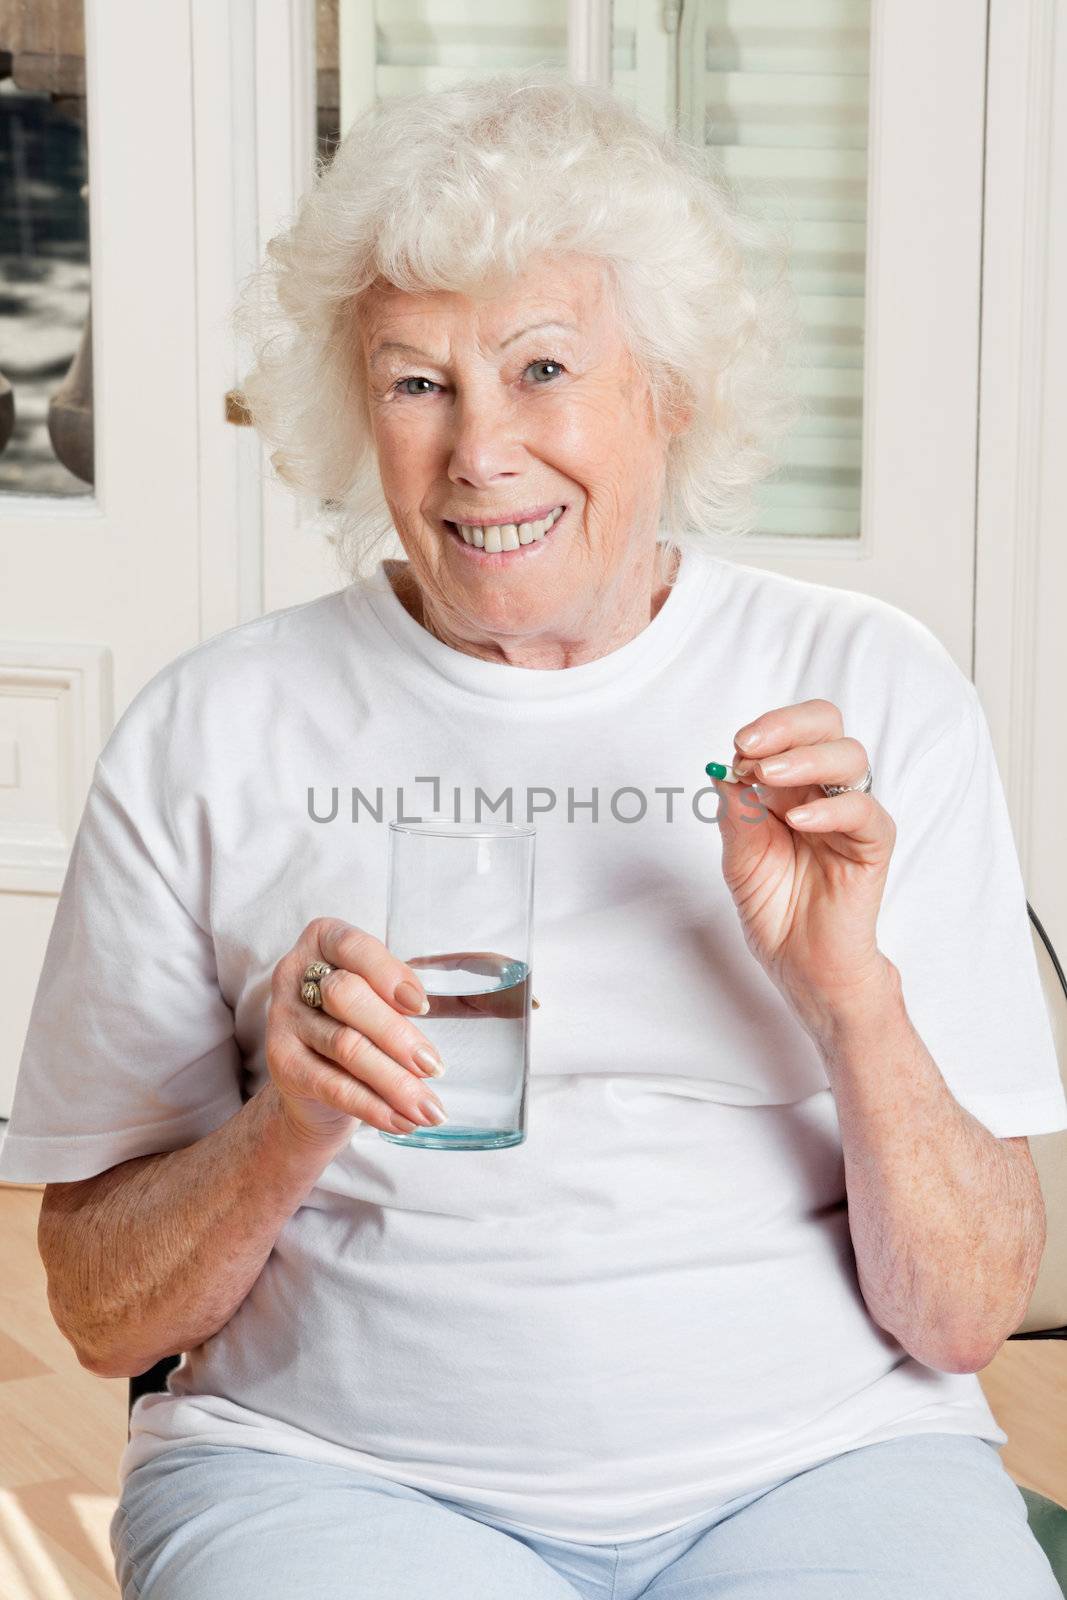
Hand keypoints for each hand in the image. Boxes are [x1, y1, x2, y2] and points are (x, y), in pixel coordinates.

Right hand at [266, 918, 447, 1146]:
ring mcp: (282, 1019)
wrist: (313, 1082)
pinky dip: (374, 1106)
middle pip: (347, 997)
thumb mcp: (378, 997)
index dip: (389, 974)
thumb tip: (441, 1009)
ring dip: (395, 1080)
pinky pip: (333, 1086)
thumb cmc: (357, 1023)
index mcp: (322, 941)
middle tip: (434, 1066)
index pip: (354, 947)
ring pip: (345, 1046)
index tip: (423, 1006)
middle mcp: (293, 974)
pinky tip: (403, 1121)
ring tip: (429, 1107)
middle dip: (397, 1035)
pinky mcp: (282, 1065)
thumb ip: (398, 994)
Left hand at [710, 699, 897, 1028]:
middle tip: (749, 748)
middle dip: (786, 726)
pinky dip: (830, 810)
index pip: (790, 732)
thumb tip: (724, 769)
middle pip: (826, 726)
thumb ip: (736, 812)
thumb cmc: (775, 909)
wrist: (801, 964)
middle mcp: (824, 791)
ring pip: (850, 757)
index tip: (735, 751)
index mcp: (791, 786)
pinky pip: (864, 813)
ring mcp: (851, 816)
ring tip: (768, 776)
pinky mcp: (873, 845)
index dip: (764, 732)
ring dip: (805, 757)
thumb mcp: (740, 856)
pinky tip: (799, 821)